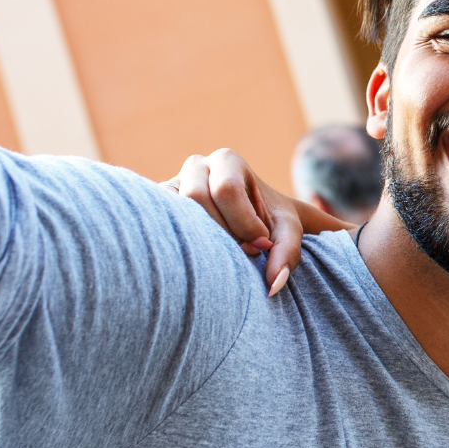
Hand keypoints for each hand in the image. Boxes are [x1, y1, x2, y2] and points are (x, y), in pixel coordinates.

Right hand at [164, 147, 330, 295]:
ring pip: (176, 213)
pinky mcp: (160, 208)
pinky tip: (205, 252)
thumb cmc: (273, 225)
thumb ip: (287, 254)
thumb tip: (272, 286)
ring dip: (203, 239)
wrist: (256, 226)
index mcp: (227, 161)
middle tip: (244, 248)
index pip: (225, 189)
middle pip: (197, 199)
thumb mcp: (289, 233)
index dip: (244, 224)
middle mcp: (196, 167)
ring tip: (226, 248)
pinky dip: (184, 244)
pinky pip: (161, 225)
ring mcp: (173, 187)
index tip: (261, 243)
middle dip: (223, 232)